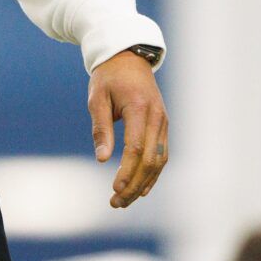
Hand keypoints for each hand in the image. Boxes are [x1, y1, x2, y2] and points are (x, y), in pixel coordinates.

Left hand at [89, 51, 167, 208]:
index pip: (136, 148)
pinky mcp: (164, 126)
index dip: (127, 171)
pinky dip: (154, 174)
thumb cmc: (108, 78)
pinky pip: (163, 155)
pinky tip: (143, 189)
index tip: (114, 189)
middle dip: (134, 185)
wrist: (128, 58)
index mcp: (140, 109)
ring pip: (160, 161)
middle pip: (150, 160)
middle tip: (116, 203)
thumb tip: (102, 159)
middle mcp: (157, 118)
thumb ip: (101, 128)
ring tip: (125, 200)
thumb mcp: (97, 98)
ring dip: (144, 184)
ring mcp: (164, 122)